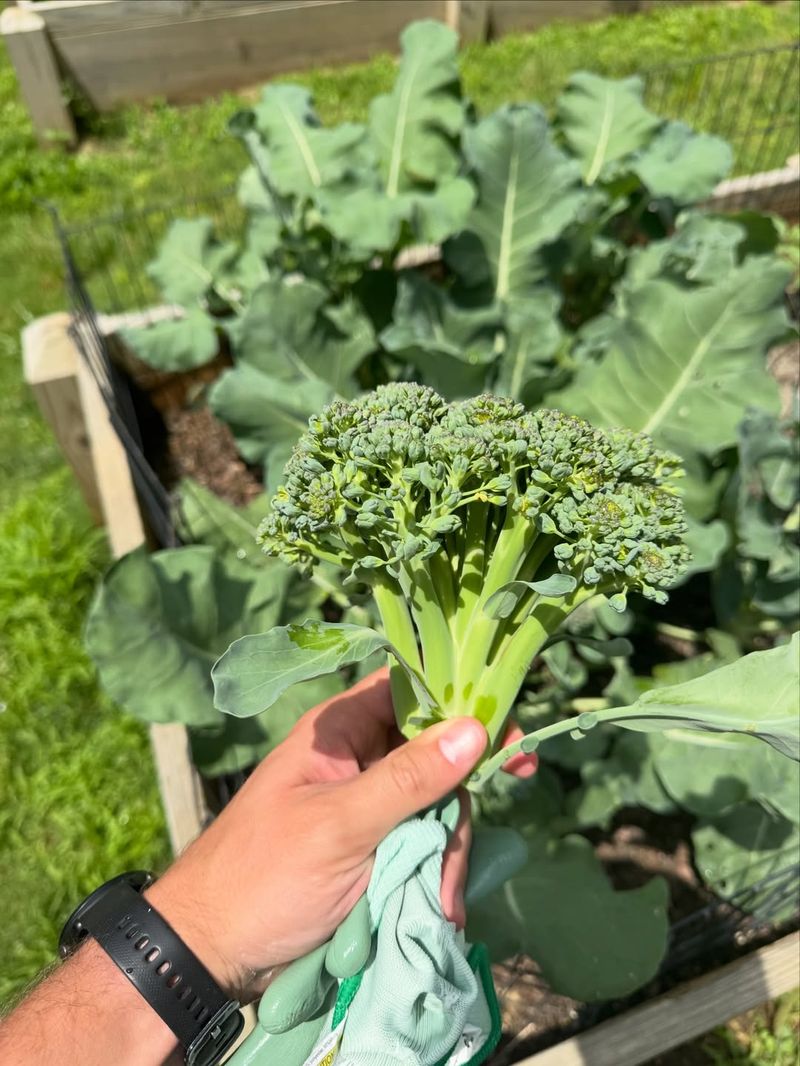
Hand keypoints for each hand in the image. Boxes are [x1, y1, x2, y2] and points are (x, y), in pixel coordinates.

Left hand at [148, 671, 535, 1002]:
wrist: (212, 951)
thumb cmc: (263, 876)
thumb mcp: (339, 827)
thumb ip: (407, 779)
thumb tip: (475, 728)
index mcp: (340, 730)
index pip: (412, 689)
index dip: (462, 703)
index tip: (508, 737)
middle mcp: (358, 757)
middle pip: (435, 752)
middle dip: (456, 800)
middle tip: (482, 826)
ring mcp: (368, 804)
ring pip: (435, 805)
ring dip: (446, 851)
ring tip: (441, 901)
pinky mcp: (375, 847)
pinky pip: (423, 844)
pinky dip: (435, 873)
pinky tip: (439, 906)